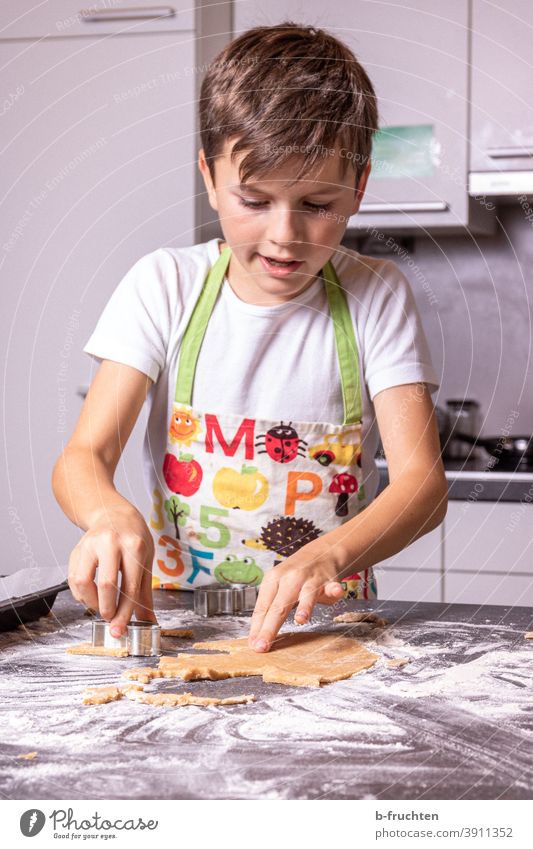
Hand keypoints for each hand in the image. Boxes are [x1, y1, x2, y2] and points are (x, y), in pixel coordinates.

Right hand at [68, 506, 155, 636]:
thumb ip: (145, 593)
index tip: (120, 629)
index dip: (125, 612)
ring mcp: (91, 544)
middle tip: (110, 620)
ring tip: (100, 606)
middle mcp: (111, 543)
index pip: (130, 586)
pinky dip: (80, 594)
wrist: (114, 514)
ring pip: (83, 582)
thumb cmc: (133, 537)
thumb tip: (149, 621)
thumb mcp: (146, 560)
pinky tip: (90, 596)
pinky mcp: (76, 549)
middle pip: (107, 585)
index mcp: (134, 546)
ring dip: (91, 602)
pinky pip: (73, 578)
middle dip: (107, 610)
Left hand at [247, 536, 344, 651]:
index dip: (257, 627)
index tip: (253, 646)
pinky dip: (335, 589)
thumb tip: (256, 638)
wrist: (320, 553)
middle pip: (279, 606)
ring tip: (301, 620)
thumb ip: (270, 609)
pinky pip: (332, 587)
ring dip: (304, 607)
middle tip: (263, 645)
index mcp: (273, 580)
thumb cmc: (294, 577)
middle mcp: (290, 578)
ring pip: (306, 594)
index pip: (262, 607)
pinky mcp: (329, 580)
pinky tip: (337, 592)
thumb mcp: (277, 587)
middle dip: (270, 627)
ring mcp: (310, 579)